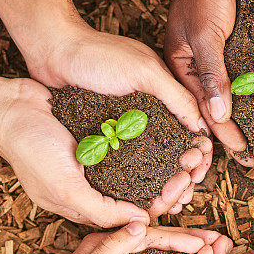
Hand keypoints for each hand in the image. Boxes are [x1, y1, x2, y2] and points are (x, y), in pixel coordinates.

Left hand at [22, 24, 212, 213]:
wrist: (53, 51)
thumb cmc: (99, 55)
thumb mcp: (144, 72)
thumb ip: (175, 97)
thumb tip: (201, 128)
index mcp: (165, 95)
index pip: (193, 130)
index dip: (199, 153)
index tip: (197, 173)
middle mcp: (150, 112)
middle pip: (175, 150)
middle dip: (183, 174)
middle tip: (182, 195)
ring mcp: (127, 123)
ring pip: (152, 159)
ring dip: (162, 181)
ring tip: (165, 202)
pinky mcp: (106, 132)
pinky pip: (125, 159)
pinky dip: (134, 177)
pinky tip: (138, 195)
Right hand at [164, 0, 253, 165]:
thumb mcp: (203, 33)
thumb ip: (211, 74)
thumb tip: (218, 116)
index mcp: (183, 65)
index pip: (202, 109)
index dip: (222, 133)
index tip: (242, 153)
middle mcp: (202, 65)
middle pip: (222, 108)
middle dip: (240, 131)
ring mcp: (223, 56)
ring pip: (239, 96)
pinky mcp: (242, 46)